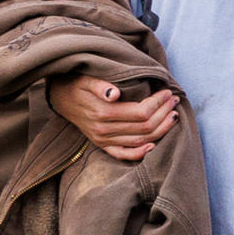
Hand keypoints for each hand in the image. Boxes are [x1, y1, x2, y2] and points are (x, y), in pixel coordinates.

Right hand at [51, 72, 177, 161]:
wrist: (60, 97)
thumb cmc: (77, 84)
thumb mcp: (86, 79)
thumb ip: (100, 85)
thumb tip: (114, 94)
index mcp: (102, 113)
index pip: (141, 113)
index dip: (158, 103)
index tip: (167, 92)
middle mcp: (104, 131)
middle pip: (145, 127)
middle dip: (164, 113)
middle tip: (174, 100)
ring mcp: (103, 140)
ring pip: (141, 141)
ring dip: (161, 129)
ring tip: (173, 115)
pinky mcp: (102, 145)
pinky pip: (124, 154)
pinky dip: (140, 153)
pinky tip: (154, 145)